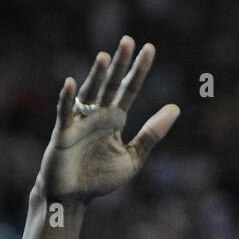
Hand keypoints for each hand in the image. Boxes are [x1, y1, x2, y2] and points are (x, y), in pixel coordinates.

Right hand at [37, 36, 179, 203]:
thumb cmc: (99, 179)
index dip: (139, 70)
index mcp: (115, 119)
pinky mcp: (63, 133)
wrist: (72, 198)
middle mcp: (98, 115)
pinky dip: (67, 98)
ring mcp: (79, 122)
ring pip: (89, 94)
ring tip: (105, 57)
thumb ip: (151, 135)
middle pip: (111, 84)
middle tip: (128, 41)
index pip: (130, 89)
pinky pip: (65, 113)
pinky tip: (71, 83)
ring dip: (96, 76)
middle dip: (119, 64)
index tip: (149, 49)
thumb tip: (175, 108)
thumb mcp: (132, 158)